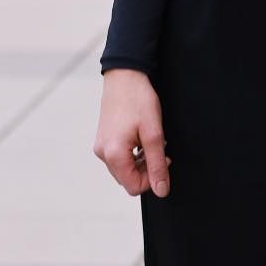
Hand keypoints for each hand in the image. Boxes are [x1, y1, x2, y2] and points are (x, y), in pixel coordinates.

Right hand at [94, 69, 170, 197]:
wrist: (124, 75)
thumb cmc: (138, 100)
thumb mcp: (153, 134)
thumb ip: (157, 164)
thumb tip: (161, 190)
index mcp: (113, 154)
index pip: (134, 187)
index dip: (153, 179)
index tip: (164, 160)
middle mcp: (102, 153)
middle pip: (128, 179)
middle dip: (147, 170)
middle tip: (159, 148)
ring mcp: (101, 146)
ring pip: (124, 169)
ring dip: (140, 161)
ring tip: (150, 140)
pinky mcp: (103, 139)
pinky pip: (119, 157)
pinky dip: (133, 153)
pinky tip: (141, 137)